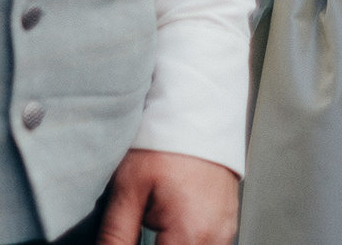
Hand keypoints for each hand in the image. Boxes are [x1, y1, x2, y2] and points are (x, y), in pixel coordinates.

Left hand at [99, 149, 239, 244]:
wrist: (198, 111)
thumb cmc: (165, 143)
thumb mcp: (128, 190)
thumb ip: (115, 237)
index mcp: (190, 235)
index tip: (123, 237)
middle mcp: (215, 239)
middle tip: (137, 226)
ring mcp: (224, 232)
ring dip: (169, 244)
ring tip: (152, 224)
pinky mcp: (226, 224)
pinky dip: (183, 241)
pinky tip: (168, 227)